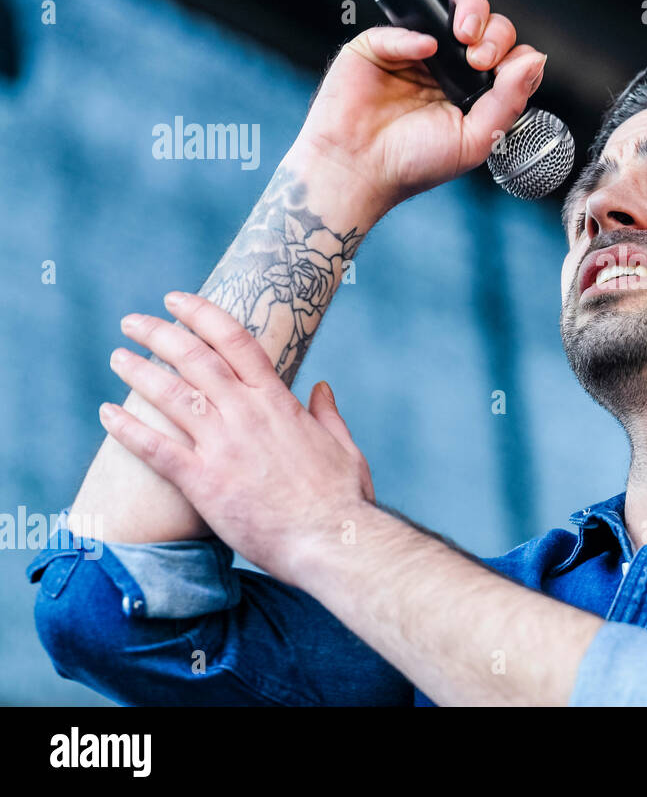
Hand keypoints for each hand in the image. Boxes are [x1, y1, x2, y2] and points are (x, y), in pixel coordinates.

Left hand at [98, 291, 376, 585]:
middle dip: (160, 333)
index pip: (236, 342)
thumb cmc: (344, 498)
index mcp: (279, 402)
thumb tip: (321, 388)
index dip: (203, 315)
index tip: (178, 301)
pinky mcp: (204, 483)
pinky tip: (106, 413)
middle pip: (195, 359)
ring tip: (117, 356)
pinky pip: (155, 449)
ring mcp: (223, 447)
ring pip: (170, 396)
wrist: (332, 540)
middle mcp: (247, 415)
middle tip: (133, 321)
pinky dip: (127, 428)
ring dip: (138, 372)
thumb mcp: (344, 447)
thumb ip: (327, 414)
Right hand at [296, 0, 546, 211]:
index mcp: (473, 90)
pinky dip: (415, 34)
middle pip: (485, 25)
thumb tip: (536, 60)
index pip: (506, 55)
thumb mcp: (476, 139)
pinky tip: (425, 50)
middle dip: (493, 33)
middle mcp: (447, 68)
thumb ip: (509, 100)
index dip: (511, 53)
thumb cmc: (414, 163)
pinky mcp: (379, 46)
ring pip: (450, 10)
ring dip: (469, 14)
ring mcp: (414, 53)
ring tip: (465, 38)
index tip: (502, 70)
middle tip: (480, 58)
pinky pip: (401, 26)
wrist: (360, 170)